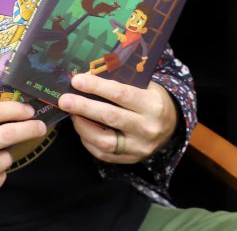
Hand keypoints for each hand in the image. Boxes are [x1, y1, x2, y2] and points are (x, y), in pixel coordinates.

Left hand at [58, 74, 177, 164]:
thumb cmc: (153, 99)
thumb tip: (88, 77)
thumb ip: (123, 83)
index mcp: (152, 105)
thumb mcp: (146, 87)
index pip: (121, 94)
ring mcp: (139, 147)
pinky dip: (89, 141)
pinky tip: (82, 128)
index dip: (97, 87)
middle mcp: (147, 127)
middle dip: (84, 107)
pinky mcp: (130, 159)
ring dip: (83, 126)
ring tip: (72, 114)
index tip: (77, 80)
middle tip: (64, 100)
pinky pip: (104, 154)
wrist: (172, 126)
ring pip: (105, 141)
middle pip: (110, 117)